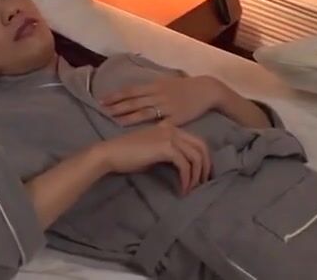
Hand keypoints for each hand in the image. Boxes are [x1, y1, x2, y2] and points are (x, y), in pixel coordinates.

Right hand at [92, 124, 211, 194]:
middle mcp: (172, 129)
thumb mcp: (152, 150)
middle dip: (206, 166)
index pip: (196, 140)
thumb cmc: (127, 155)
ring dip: (197, 176)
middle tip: (205, 183)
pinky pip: (184, 165)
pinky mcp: (165, 148)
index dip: (204, 158)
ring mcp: (170, 137)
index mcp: (170, 127)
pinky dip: (186, 179)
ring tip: (193, 189)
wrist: (110, 153)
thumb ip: (168, 153)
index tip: (203, 174)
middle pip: (201, 146)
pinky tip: (183, 189)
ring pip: (195, 156)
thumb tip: (182, 168)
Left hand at [101, 76, 223, 126]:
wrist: (207, 90)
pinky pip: (161, 122)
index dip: (116, 95)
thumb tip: (137, 92)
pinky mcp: (176, 117)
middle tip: (101, 110)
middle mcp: (158, 94)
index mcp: (155, 85)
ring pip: (143, 111)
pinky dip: (150, 126)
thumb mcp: (167, 82)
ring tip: (114, 121)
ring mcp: (167, 106)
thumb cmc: (186, 86)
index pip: (131, 91)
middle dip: (116, 106)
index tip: (102, 100)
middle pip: (133, 100)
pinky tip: (140, 132)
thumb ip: (152, 88)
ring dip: (128, 116)